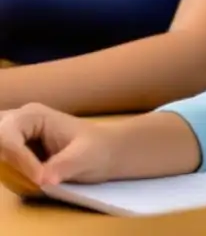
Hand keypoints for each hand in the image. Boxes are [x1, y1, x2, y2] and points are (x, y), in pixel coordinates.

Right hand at [0, 103, 115, 187]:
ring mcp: (13, 137)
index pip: (8, 138)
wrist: (106, 152)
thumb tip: (44, 179)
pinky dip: (8, 171)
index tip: (40, 179)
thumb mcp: (84, 158)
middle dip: (5, 159)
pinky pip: (1, 160)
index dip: (18, 161)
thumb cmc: (97, 150)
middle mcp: (17, 122)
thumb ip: (62, 166)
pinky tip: (30, 177)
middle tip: (34, 174)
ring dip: (7, 167)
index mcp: (33, 115)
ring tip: (36, 176)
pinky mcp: (13, 151)